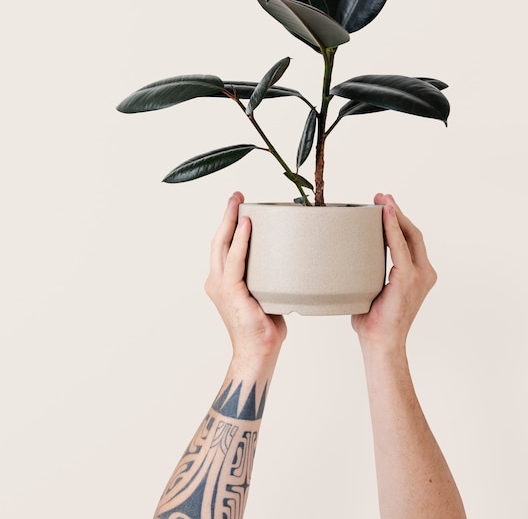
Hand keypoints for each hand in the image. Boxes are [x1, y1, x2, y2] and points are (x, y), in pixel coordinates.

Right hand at [205, 192, 286, 360]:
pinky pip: (235, 260)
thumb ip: (269, 275)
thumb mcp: (266, 293)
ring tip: (239, 201)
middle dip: (227, 214)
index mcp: (223, 281)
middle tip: (237, 195)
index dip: (229, 224)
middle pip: (218, 239)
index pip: (223, 246)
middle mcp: (217, 281)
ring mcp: (220, 286)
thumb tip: (290, 258)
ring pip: (222, 244)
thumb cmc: (265, 327)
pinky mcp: (231, 291)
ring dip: (231, 220)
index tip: (239, 205)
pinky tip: (248, 224)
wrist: (259, 352)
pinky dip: (241, 240)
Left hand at [352, 194, 437, 351]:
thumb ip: (370, 272)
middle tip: (380, 196)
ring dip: (394, 215)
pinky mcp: (408, 278)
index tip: (385, 205)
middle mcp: (424, 273)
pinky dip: (392, 228)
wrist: (380, 343)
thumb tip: (348, 258)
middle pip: (412, 233)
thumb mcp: (373, 289)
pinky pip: (399, 247)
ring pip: (408, 235)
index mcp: (419, 275)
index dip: (399, 221)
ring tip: (381, 199)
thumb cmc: (374, 321)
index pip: (411, 241)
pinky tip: (384, 215)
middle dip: (397, 212)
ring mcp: (419, 276)